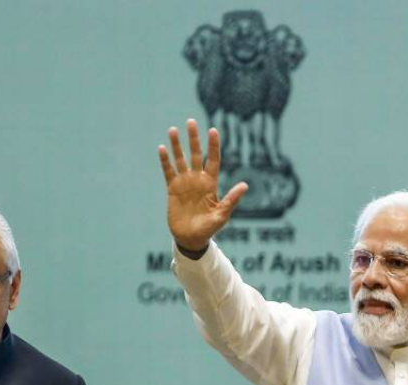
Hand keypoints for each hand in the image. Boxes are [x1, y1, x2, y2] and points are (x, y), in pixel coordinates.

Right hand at [158, 119, 246, 251]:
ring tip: (173, 130)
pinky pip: (168, 172)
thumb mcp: (222, 215)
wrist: (191, 238)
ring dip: (177, 146)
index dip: (213, 145)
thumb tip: (245, 185)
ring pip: (181, 160)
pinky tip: (162, 148)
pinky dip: (165, 161)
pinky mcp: (173, 189)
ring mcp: (185, 183)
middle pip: (196, 154)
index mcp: (211, 184)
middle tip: (191, 121)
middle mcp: (198, 180)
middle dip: (194, 139)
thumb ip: (231, 199)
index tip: (213, 130)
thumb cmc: (209, 229)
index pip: (213, 160)